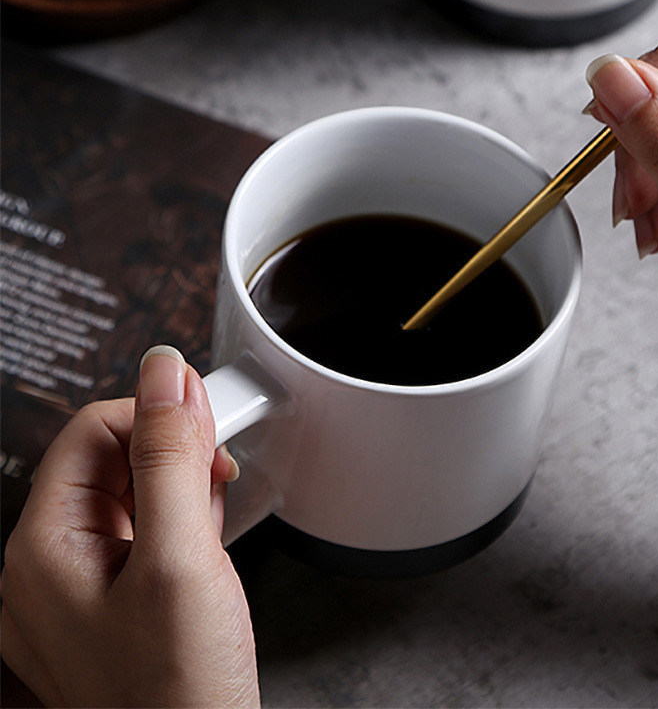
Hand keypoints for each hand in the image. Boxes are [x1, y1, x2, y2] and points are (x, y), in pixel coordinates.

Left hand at [1, 346, 259, 706]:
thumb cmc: (179, 692)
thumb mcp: (180, 558)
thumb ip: (169, 456)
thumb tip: (164, 375)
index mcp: (44, 548)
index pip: (92, 432)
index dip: (152, 411)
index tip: (206, 410)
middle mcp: (51, 566)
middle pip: (110, 462)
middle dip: (171, 453)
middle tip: (217, 472)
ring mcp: (81, 591)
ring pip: (131, 497)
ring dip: (181, 489)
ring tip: (214, 520)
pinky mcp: (115, 605)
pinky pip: (143, 537)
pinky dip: (181, 524)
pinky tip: (206, 544)